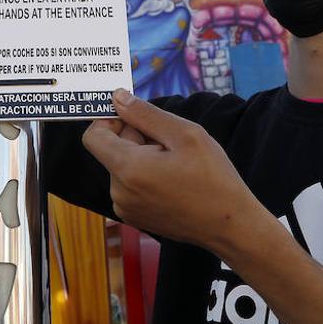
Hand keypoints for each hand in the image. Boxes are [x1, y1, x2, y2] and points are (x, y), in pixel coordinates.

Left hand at [81, 89, 263, 252]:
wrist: (229, 226)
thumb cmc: (212, 178)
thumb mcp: (184, 135)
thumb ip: (145, 114)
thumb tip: (117, 98)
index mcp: (127, 169)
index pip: (93, 136)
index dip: (111, 121)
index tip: (137, 119)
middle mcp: (119, 192)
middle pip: (111, 150)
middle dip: (136, 139)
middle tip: (171, 145)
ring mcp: (125, 209)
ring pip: (122, 168)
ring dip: (143, 158)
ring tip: (176, 166)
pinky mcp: (135, 218)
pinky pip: (130, 186)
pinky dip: (145, 177)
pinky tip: (173, 181)